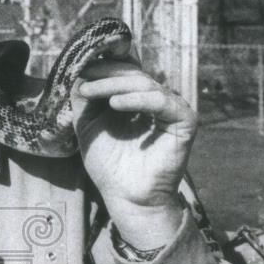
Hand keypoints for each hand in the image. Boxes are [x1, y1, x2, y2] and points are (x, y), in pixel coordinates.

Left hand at [71, 59, 196, 247]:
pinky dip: (137, 99)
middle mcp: (158, 99)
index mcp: (139, 98)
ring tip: (89, 91)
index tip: (78, 68)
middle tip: (83, 77)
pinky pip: (161, 101)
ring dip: (113, 84)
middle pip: (133, 74)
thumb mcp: (88, 126)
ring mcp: (173, 109)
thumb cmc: (109, 165)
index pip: (124, 71)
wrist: (126, 197)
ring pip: (144, 83)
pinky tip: (114, 104)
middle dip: (105, 74)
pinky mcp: (185, 121)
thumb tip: (79, 71)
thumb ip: (84, 100)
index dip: (103, 67)